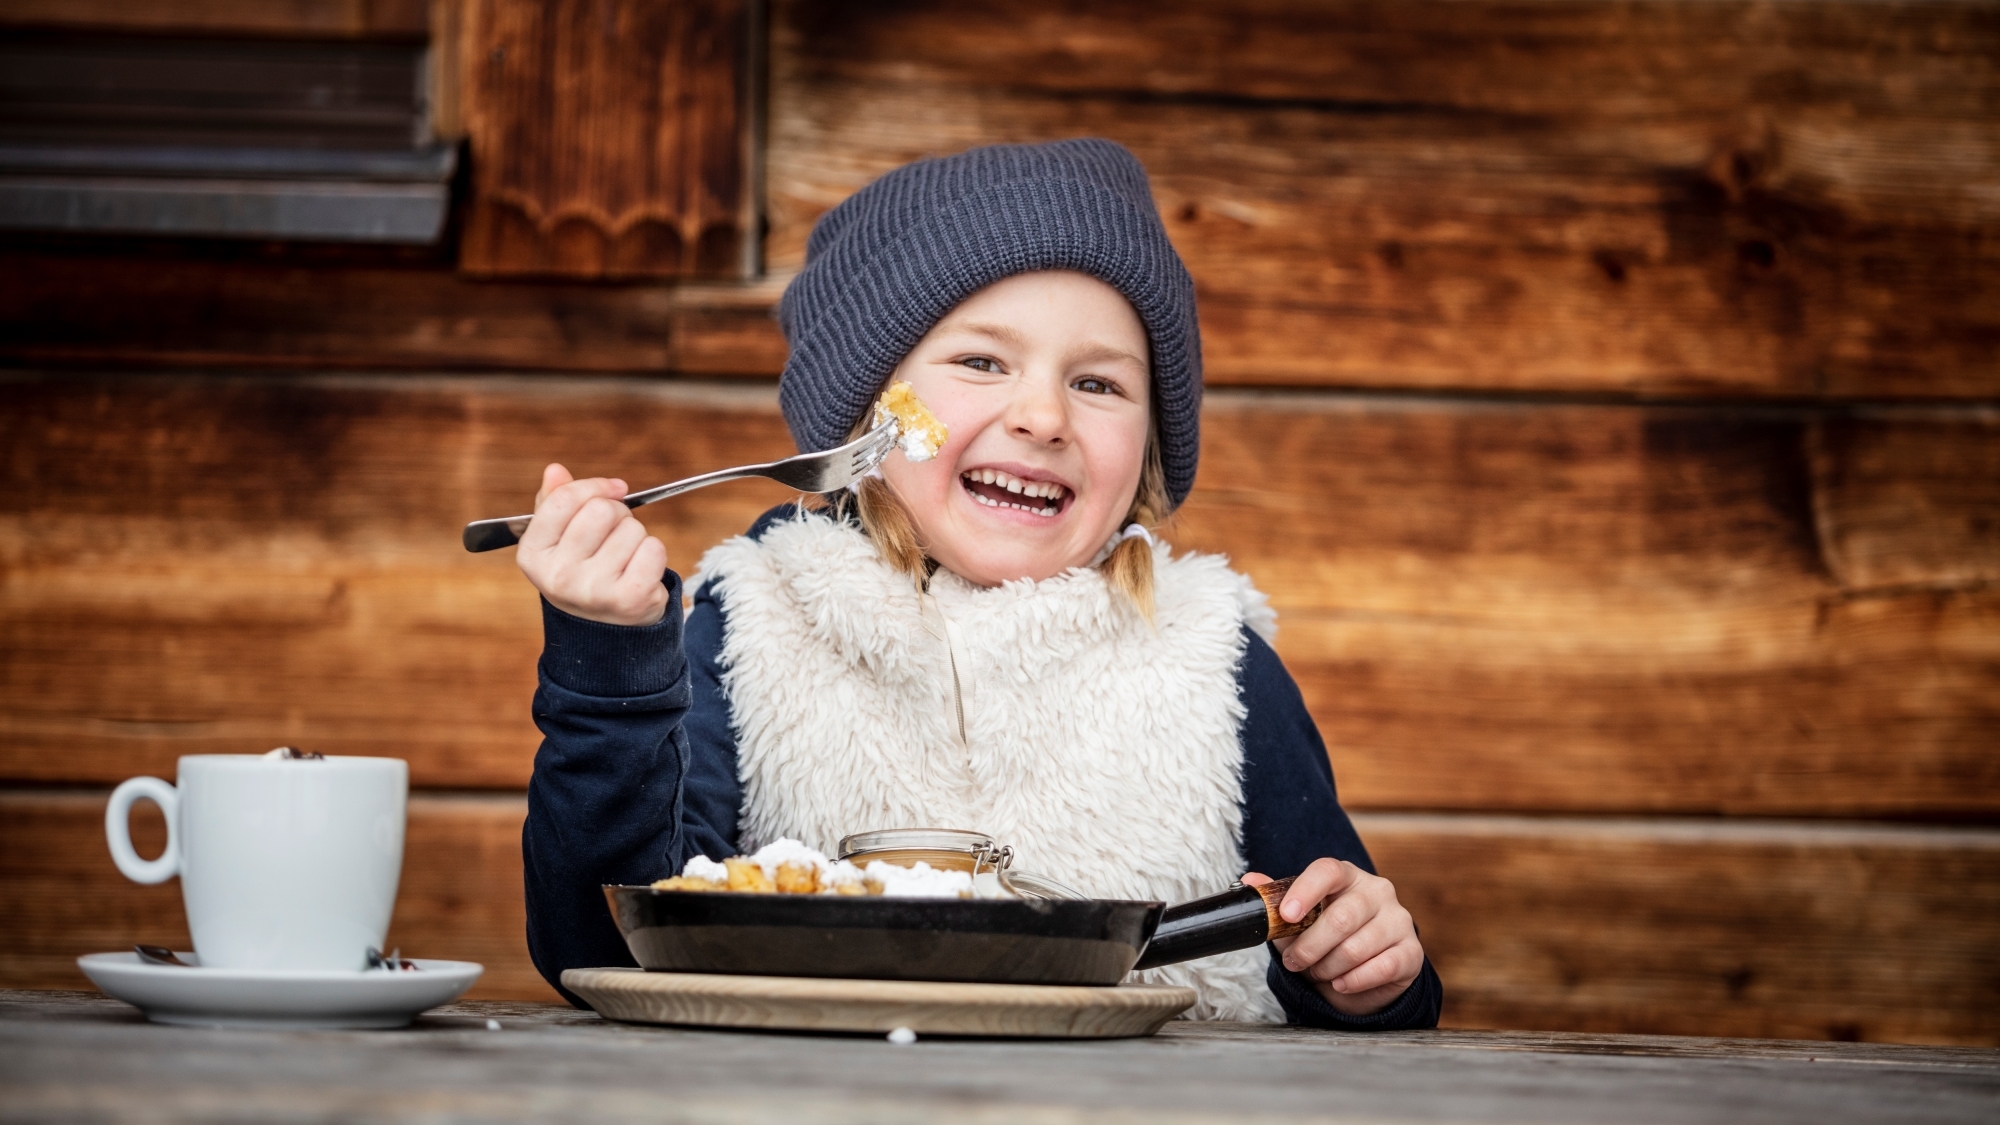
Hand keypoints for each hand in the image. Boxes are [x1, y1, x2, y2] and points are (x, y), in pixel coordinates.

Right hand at [515, 464, 670, 626]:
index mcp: (532, 555)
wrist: (604, 633)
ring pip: (632, 528)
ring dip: (635, 537)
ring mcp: (594, 590)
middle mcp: (558, 576)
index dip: (595, 486)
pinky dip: (653, 554)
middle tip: (614, 536)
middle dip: (618, 514)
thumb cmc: (582, 574)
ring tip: (623, 560)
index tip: (615, 489)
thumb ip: (554, 503)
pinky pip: (654, 548)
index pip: (564, 498)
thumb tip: (555, 470)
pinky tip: (639, 572)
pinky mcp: (630, 599)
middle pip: (603, 510)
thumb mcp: (557, 541)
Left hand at [1241, 859, 1423, 1015]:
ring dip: (1327, 967)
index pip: (1327, 871)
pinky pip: (1380, 968)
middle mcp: (1377, 891)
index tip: (1287, 915)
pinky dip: (1352, 981)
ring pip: (1356, 948)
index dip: (1305, 891)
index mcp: (1347, 875)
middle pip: (1341, 918)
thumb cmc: (1327, 937)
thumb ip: (1276, 899)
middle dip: (1309, 947)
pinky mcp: (1411, 952)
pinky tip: (1340, 983)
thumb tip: (1249, 880)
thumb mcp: (1298, 919)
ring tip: (1318, 972)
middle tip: (1294, 961)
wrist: (1363, 971)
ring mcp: (1399, 920)